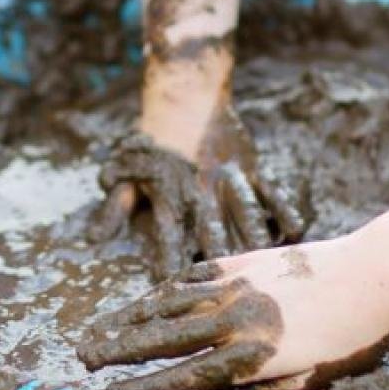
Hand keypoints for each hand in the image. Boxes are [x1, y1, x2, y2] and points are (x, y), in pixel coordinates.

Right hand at [77, 234, 388, 389]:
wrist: (375, 272)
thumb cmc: (352, 338)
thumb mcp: (313, 382)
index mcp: (253, 358)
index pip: (183, 377)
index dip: (143, 387)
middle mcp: (235, 321)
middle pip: (162, 338)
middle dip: (118, 349)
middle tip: (82, 357)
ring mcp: (234, 286)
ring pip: (168, 304)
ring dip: (128, 317)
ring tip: (97, 328)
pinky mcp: (240, 261)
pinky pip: (189, 277)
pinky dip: (161, 290)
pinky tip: (143, 300)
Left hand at [96, 110, 306, 279]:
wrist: (185, 94)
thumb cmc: (151, 139)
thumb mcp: (124, 170)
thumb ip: (115, 206)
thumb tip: (94, 239)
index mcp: (169, 195)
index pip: (168, 239)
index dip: (169, 268)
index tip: (172, 294)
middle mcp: (201, 190)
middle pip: (212, 233)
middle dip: (219, 263)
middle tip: (230, 293)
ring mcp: (229, 179)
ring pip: (247, 215)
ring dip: (255, 242)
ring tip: (266, 269)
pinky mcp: (250, 168)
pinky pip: (271, 192)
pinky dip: (283, 211)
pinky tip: (294, 234)